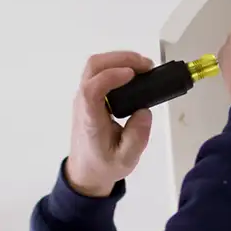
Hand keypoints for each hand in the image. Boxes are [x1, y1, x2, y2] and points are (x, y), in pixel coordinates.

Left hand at [65, 51, 154, 197]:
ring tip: (144, 68)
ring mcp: (85, 97)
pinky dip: (118, 66)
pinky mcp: (90, 96)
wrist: (85, 172)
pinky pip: (100, 72)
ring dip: (120, 60)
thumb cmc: (104, 166)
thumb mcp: (125, 159)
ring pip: (96, 65)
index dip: (111, 76)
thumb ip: (137, 137)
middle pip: (93, 67)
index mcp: (90, 118)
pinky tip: (135, 73)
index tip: (133, 74)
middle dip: (121, 59)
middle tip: (147, 66)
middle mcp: (83, 103)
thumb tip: (144, 111)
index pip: (92, 89)